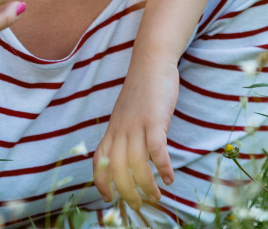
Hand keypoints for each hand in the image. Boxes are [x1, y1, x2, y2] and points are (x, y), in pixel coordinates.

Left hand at [93, 55, 178, 208]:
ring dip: (146, 185)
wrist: (150, 62)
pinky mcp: (154, 119)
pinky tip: (169, 178)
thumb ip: (126, 134)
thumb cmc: (142, 91)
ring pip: (136, 163)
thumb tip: (131, 157)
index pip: (99, 161)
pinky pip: (156, 149)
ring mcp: (136, 124)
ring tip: (156, 196)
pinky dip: (162, 166)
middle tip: (139, 204)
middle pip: (116, 169)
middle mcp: (120, 129)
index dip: (101, 182)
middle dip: (126, 191)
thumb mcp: (126, 114)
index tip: (108, 198)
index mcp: (112, 129)